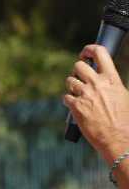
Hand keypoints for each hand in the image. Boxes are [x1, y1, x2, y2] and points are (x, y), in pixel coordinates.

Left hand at [63, 44, 128, 161]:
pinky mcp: (76, 107)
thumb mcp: (123, 95)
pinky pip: (66, 97)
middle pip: (78, 65)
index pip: (99, 52)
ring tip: (79, 94)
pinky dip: (69, 100)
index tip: (85, 54)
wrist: (119, 139)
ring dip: (72, 86)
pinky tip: (76, 106)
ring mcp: (85, 94)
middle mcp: (97, 84)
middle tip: (81, 78)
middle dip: (78, 71)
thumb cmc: (124, 120)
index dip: (89, 49)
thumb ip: (111, 84)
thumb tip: (103, 79)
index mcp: (111, 79)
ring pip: (69, 80)